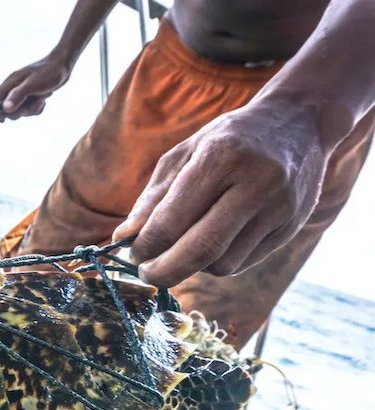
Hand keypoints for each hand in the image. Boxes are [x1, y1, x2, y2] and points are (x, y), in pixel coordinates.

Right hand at [0, 56, 70, 120]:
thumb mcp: (33, 85)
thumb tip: (4, 109)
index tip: (4, 119)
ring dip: (30, 110)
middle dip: (18, 112)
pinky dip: (36, 108)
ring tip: (39, 100)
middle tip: (28, 107)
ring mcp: (23, 92)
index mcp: (10, 83)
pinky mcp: (31, 96)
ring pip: (19, 110)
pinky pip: (30, 109)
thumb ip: (18, 96)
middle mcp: (14, 88)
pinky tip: (43, 99)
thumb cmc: (48, 72)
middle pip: (6, 109)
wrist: (63, 65)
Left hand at [114, 99, 329, 286]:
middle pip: (202, 250)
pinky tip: (214, 241)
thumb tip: (123, 237)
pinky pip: (244, 262)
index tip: (133, 254)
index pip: (173, 220)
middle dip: (164, 271)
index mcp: (221, 158)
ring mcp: (279, 208)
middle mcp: (255, 183)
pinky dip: (219, 261)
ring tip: (183, 248)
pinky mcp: (291, 227)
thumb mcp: (185, 154)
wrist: (299, 123)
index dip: (146, 246)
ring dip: (194, 266)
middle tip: (146, 274)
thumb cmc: (229, 140)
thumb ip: (153, 197)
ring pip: (223, 264)